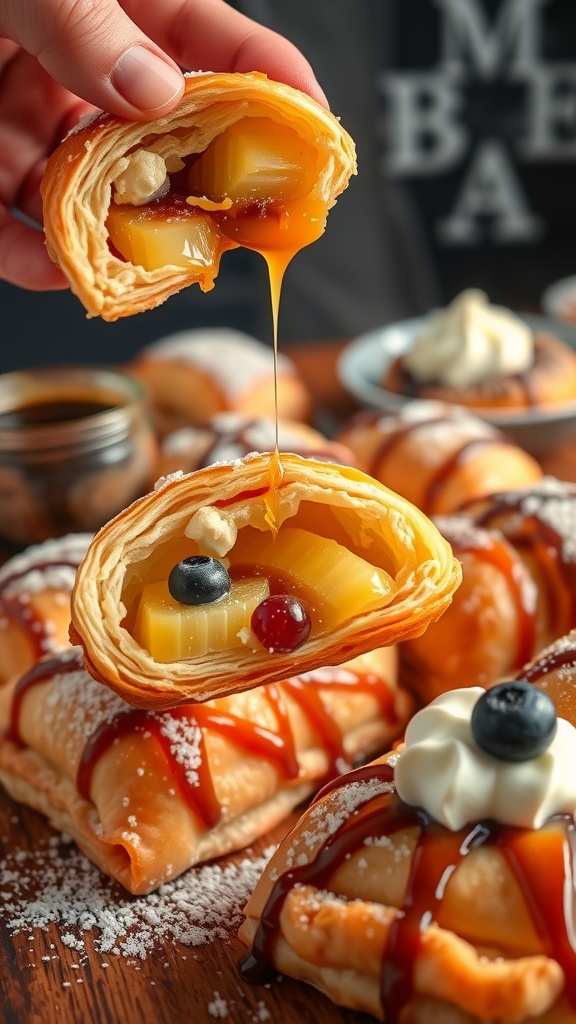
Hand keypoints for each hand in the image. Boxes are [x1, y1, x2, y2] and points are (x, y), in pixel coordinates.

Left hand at [0, 0, 325, 290]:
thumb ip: (88, 24)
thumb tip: (156, 92)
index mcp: (110, 8)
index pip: (205, 41)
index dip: (268, 80)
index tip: (315, 126)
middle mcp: (77, 69)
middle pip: (158, 139)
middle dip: (196, 188)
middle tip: (233, 226)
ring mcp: (30, 118)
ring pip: (91, 195)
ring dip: (115, 241)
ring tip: (138, 269)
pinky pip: (9, 224)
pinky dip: (29, 258)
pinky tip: (53, 271)